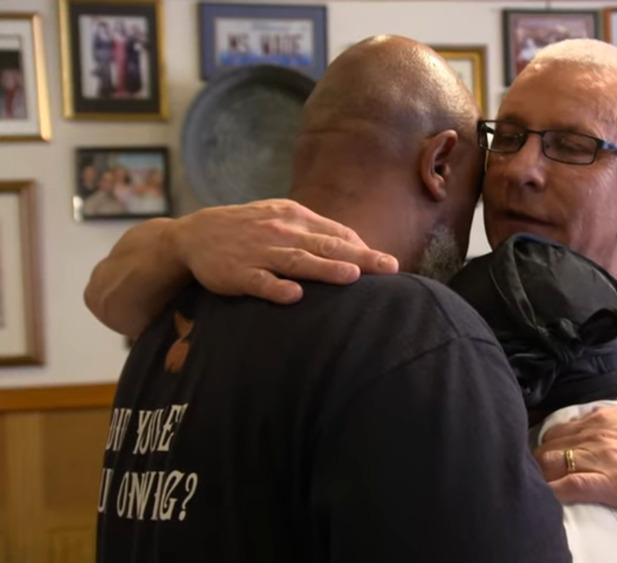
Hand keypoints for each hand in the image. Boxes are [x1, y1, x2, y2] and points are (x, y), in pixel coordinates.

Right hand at [170, 199, 397, 303]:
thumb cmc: (250, 229)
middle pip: (327, 245)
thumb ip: (316, 231)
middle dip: (361, 257)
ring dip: (326, 268)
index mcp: (295, 217)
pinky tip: (295, 295)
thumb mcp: (282, 218)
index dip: (363, 248)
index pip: (337, 233)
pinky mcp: (239, 273)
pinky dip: (277, 287)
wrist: (195, 234)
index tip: (388, 265)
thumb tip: (357, 247)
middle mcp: (282, 232)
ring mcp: (260, 252)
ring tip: (352, 276)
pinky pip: (260, 281)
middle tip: (389, 267)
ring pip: (298, 261)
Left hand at [534, 407, 616, 520]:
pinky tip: (544, 504)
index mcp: (605, 419)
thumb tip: (601, 426)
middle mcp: (597, 433)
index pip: (559, 430)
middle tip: (536, 482)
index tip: (544, 462)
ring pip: (550, 464)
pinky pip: (566, 488)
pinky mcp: (608, 483)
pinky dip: (550, 495)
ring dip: (539, 479)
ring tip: (535, 494)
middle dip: (537, 464)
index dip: (547, 448)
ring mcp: (601, 457)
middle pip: (547, 447)